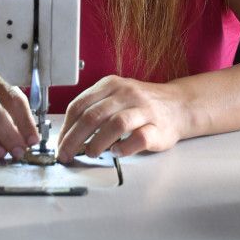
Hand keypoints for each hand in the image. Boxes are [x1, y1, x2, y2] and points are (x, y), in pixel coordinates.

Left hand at [57, 76, 186, 161]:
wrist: (179, 105)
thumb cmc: (142, 105)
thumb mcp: (115, 96)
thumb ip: (94, 109)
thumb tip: (67, 134)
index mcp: (111, 85)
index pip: (80, 105)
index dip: (66, 127)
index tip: (60, 143)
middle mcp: (127, 94)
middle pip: (93, 116)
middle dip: (74, 138)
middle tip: (66, 154)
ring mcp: (144, 110)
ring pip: (116, 124)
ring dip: (97, 142)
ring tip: (90, 153)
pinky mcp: (158, 128)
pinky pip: (139, 138)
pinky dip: (124, 147)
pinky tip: (116, 152)